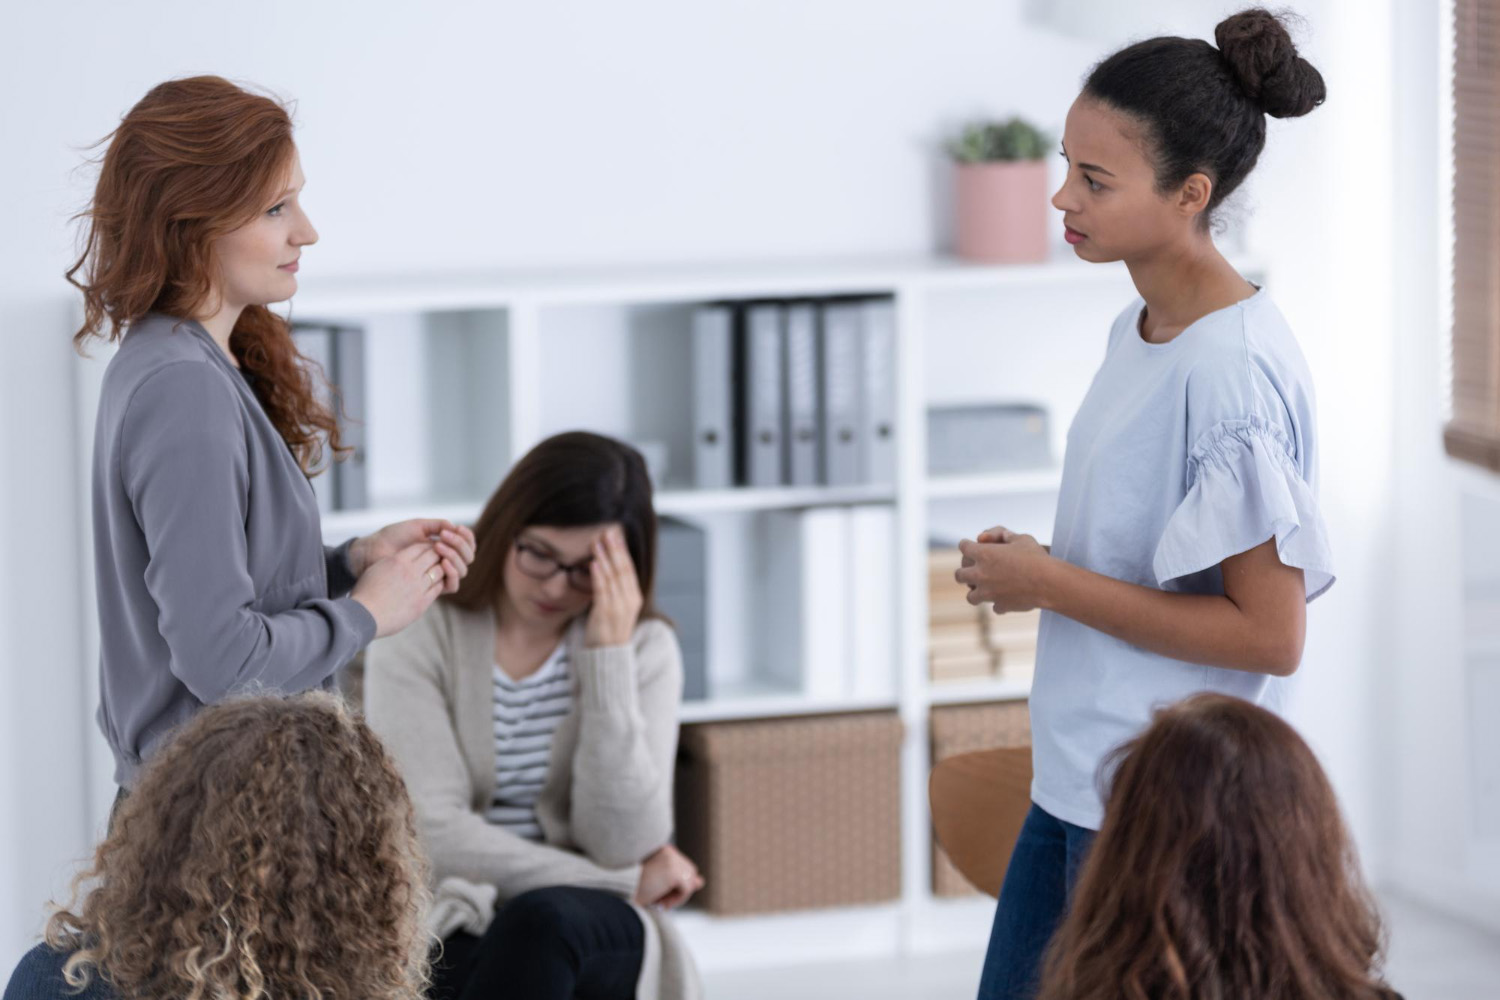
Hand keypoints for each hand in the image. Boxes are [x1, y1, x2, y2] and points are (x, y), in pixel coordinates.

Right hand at [350, 542, 445, 637]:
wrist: (363, 616)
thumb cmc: (365, 593)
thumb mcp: (376, 569)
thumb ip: (392, 562)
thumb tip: (401, 559)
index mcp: (398, 561)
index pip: (421, 547)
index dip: (427, 547)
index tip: (428, 550)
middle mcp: (410, 572)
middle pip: (433, 556)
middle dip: (437, 556)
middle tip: (438, 558)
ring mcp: (417, 587)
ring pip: (439, 571)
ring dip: (441, 569)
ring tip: (438, 571)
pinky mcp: (422, 603)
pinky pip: (437, 588)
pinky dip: (438, 584)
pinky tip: (435, 585)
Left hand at [351, 519, 475, 594]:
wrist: (373, 552)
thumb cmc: (391, 538)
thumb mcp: (416, 526)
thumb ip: (437, 525)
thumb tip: (456, 527)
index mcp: (442, 546)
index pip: (467, 544)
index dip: (466, 537)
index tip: (459, 528)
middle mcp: (443, 560)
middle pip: (468, 557)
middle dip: (461, 545)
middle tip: (445, 537)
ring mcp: (438, 574)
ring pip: (463, 570)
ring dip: (456, 556)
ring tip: (439, 546)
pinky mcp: (431, 588)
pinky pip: (452, 585)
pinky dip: (452, 573)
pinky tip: (443, 562)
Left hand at [584, 525, 642, 647]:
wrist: (608, 656)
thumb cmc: (610, 630)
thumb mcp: (618, 607)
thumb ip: (615, 589)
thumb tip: (606, 567)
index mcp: (634, 597)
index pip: (629, 568)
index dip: (623, 551)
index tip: (616, 534)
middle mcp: (629, 600)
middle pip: (623, 569)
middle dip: (615, 549)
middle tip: (609, 531)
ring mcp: (618, 606)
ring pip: (613, 576)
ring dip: (605, 557)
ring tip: (597, 541)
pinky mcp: (605, 613)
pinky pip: (603, 590)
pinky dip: (599, 575)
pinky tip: (594, 563)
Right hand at [634, 844, 704, 909]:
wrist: (617, 893)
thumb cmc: (632, 890)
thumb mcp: (658, 885)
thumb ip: (680, 881)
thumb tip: (700, 882)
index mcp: (662, 849)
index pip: (683, 865)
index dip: (678, 883)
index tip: (662, 897)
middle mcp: (668, 850)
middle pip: (690, 872)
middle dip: (678, 889)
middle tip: (658, 901)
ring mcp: (672, 860)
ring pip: (690, 881)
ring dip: (677, 895)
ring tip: (658, 902)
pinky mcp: (673, 872)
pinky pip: (687, 889)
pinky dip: (677, 900)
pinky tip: (660, 903)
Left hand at [954, 527, 1052, 613]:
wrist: (1049, 582)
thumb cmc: (1036, 557)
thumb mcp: (1022, 538)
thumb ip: (1006, 535)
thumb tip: (999, 536)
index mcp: (983, 554)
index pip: (964, 547)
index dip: (966, 545)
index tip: (968, 545)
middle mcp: (980, 574)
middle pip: (959, 575)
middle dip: (963, 571)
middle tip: (969, 570)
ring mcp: (988, 593)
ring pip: (970, 596)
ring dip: (975, 592)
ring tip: (982, 589)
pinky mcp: (1000, 606)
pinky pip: (994, 607)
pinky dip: (998, 604)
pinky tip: (1005, 600)